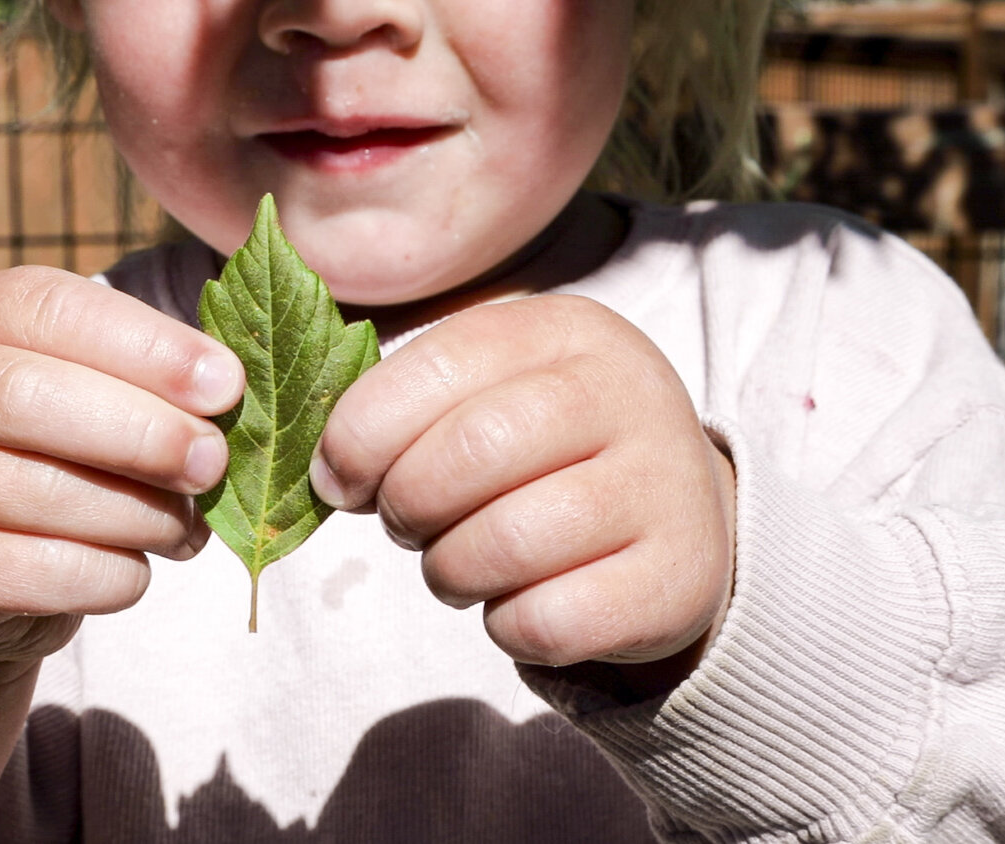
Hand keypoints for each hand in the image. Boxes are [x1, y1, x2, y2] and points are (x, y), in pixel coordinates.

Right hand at [0, 267, 243, 663]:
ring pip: (39, 493)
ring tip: (187, 528)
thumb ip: (155, 378)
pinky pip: (40, 573)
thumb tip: (233, 394)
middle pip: (30, 398)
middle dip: (142, 433)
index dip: (148, 346)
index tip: (226, 386)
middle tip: (213, 463)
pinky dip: (113, 576)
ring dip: (141, 516)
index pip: (54, 310)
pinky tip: (136, 568)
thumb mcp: (96, 389)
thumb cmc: (61, 451)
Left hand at [312, 295, 734, 672]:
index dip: (362, 430)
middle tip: (406, 524)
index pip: (439, 362)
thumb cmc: (541, 455)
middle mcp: (627, 394)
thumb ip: (398, 408)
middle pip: (470, 452)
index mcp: (565, 331)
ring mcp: (664, 487)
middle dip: (406, 505)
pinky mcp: (677, 580)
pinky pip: (546, 621)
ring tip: (460, 563)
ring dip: (450, 572)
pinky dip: (505, 625)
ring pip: (505, 545)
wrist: (675, 519)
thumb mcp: (483, 396)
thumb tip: (326, 472)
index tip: (337, 479)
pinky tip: (520, 601)